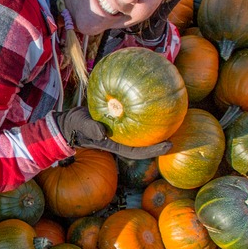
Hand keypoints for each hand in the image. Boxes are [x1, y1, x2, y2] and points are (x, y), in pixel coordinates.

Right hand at [52, 107, 171, 159]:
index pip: (139, 151)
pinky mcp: (117, 118)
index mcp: (116, 144)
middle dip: (160, 136)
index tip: (169, 145)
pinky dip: (141, 109)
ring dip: (154, 123)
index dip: (154, 149)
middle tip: (178, 127)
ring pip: (140, 129)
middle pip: (145, 141)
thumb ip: (91, 129)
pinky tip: (149, 97)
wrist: (69, 121)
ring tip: (170, 113)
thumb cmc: (75, 126)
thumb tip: (102, 133)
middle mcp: (121, 138)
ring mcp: (120, 129)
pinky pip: (133, 115)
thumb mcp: (82, 126)